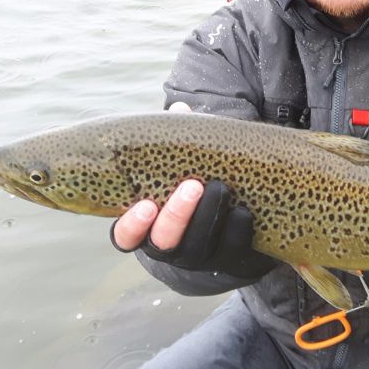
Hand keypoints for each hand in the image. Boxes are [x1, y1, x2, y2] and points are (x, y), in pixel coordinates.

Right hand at [110, 103, 276, 278]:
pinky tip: (243, 209)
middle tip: (192, 185)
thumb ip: (176, 142)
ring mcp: (198, 256)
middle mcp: (167, 246)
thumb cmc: (194, 184)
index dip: (132, 225)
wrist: (231, 221)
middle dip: (177, 215)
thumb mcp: (181, 165)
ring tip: (219, 187)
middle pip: (164, 242)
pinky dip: (237, 229)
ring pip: (196, 248)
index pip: (125, 237)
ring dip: (207, 217)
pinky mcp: (228, 259)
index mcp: (146, 226)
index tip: (145, 204)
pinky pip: (231, 250)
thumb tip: (181, 109)